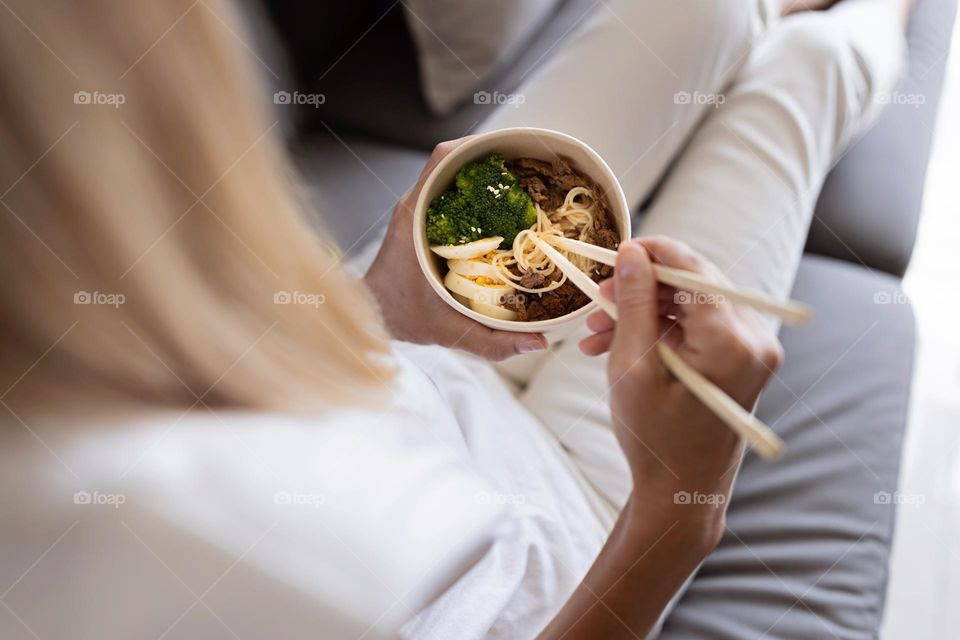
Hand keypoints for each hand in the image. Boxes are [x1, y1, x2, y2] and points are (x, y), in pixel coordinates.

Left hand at [364, 139, 547, 360]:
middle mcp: (414, 207)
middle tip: (529, 169)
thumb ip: (490, 341)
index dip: (475, 148)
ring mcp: (416, 211)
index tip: (510, 152)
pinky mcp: (421, 220)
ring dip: (485, 176)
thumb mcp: (447, 330)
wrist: (369, 317)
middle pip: (452, 162)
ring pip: (451, 176)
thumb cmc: (398, 318)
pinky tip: (504, 209)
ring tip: (523, 183)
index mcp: (413, 218)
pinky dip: (476, 195)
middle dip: (491, 161)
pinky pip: (450, 195)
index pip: (440, 162)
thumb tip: (538, 343)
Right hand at [581, 236, 782, 537]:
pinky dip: (658, 329)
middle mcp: (755, 340)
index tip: (616, 251)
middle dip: (640, 286)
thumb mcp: (633, 368)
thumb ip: (635, 304)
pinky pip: (696, 325)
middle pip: (693, 283)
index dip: (652, 252)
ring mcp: (752, 349)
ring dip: (643, 310)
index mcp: (732, 343)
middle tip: (598, 299)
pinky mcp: (741, 358)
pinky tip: (617, 344)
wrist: (682, 492)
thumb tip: (632, 252)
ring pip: (690, 303)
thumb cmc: (656, 439)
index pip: (693, 269)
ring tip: (597, 333)